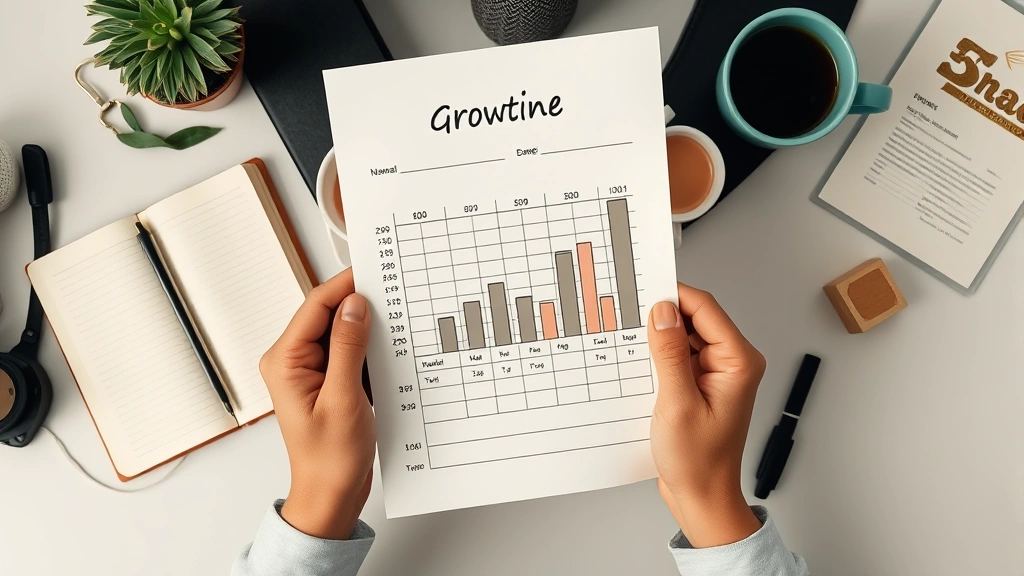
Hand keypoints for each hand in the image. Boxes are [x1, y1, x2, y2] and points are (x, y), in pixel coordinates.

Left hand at [259, 268, 374, 539]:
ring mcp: (311, 370)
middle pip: (328, 315)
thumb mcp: (344, 398)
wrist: (330, 494)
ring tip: (395, 323)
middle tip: (393, 294)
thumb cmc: (329, 459)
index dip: (345, 286)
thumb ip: (349, 348)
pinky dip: (369, 349)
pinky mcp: (329, 380)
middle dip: (359, 305)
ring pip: (342, 332)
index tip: (373, 271)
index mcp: (285, 361)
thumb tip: (355, 306)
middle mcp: (293, 361)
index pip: (316, 307)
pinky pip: (349, 352)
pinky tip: (388, 351)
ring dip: (367, 329)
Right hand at [648, 283, 765, 546]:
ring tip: (633, 349)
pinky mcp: (700, 383)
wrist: (702, 497)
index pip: (705, 308)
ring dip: (658, 338)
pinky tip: (641, 366)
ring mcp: (716, 372)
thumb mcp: (677, 404)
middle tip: (630, 319)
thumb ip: (670, 354)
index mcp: (738, 362)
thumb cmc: (699, 462)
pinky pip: (678, 355)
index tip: (642, 290)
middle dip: (662, 317)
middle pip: (694, 318)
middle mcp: (731, 362)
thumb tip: (662, 313)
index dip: (673, 296)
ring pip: (683, 335)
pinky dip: (659, 356)